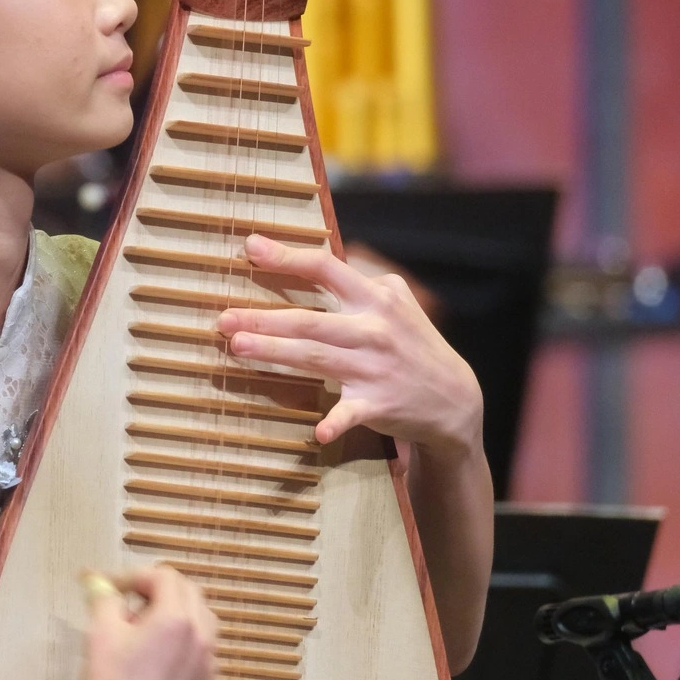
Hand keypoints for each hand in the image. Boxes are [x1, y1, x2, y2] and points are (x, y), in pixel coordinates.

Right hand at [75, 563, 216, 679]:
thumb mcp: (101, 633)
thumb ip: (105, 600)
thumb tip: (100, 583)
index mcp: (177, 618)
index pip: (165, 576)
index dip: (136, 577)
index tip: (114, 589)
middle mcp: (202, 639)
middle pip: (191, 595)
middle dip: (161, 592)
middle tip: (132, 605)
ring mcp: (209, 669)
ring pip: (203, 626)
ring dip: (180, 618)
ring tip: (148, 634)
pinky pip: (203, 659)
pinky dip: (186, 650)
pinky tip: (160, 666)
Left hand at [216, 233, 482, 456]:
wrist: (455, 397)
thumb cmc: (414, 344)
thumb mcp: (398, 303)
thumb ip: (362, 281)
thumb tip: (323, 258)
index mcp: (377, 298)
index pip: (327, 268)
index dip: (287, 258)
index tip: (250, 247)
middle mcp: (375, 329)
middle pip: (310, 320)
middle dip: (264, 319)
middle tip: (224, 319)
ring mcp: (376, 368)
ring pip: (316, 357)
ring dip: (275, 354)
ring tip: (237, 348)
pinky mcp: (379, 404)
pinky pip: (351, 414)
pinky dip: (335, 423)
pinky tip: (317, 433)